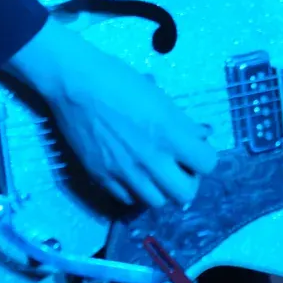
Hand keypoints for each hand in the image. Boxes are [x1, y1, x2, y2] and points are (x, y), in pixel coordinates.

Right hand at [7, 19, 215, 206]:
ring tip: (154, 172)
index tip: (194, 150)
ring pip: (156, 202)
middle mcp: (150, 159)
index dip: (204, 157)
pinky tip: (131, 174)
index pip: (207, 164)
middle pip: (185, 194)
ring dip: (161, 189)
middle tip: (178, 167)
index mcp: (169, 134)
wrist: (75, 83)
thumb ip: (183, 123)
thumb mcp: (159, 97)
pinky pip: (127, 199)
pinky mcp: (101, 176)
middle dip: (187, 181)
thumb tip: (202, 136)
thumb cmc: (119, 80)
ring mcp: (124, 172)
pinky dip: (134, 191)